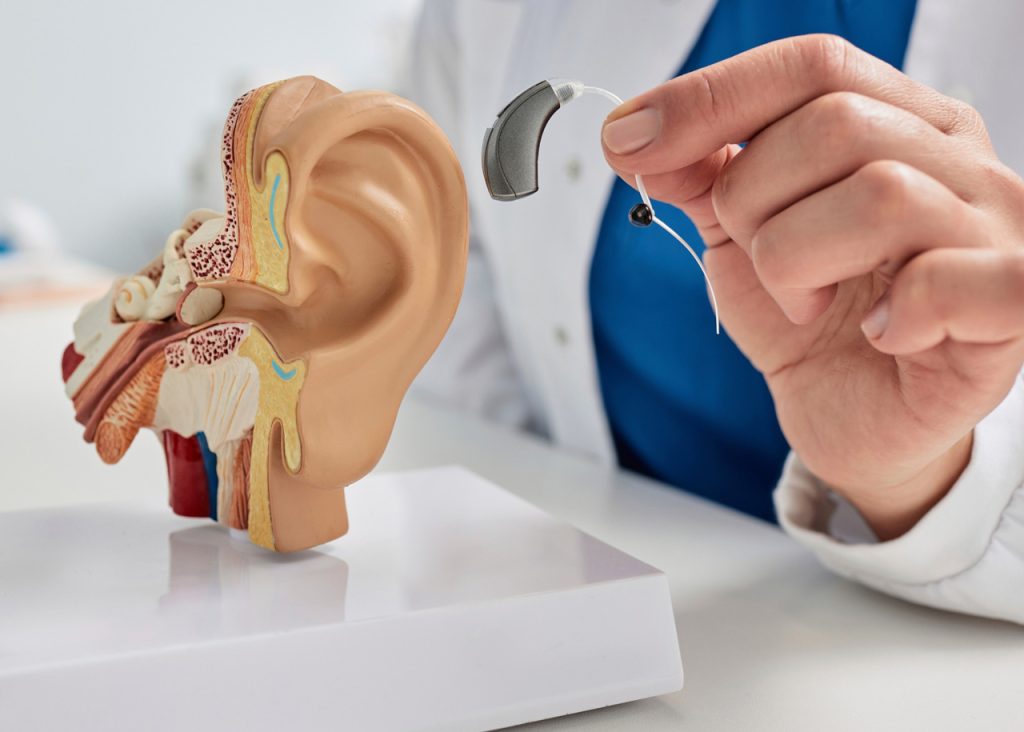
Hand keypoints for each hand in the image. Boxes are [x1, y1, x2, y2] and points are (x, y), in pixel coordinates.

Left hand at [601, 35, 1023, 538]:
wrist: (859, 420)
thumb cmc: (813, 322)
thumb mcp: (741, 239)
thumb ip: (703, 177)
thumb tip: (635, 135)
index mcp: (897, 122)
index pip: (810, 65)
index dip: (710, 96)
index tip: (626, 140)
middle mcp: (958, 159)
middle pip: (833, 123)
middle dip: (753, 203)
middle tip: (760, 263)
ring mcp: (996, 229)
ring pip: (878, 194)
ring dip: (799, 264)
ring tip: (807, 304)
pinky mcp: (1010, 307)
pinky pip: (943, 281)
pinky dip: (890, 313)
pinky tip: (878, 333)